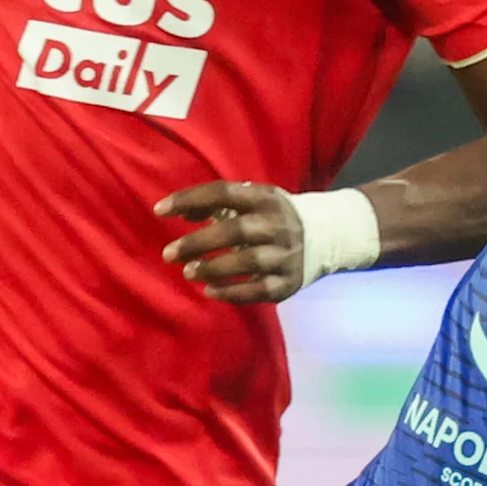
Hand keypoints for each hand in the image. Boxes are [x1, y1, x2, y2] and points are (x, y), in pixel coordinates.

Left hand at [155, 180, 305, 304]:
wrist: (327, 236)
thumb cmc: (272, 217)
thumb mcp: (251, 201)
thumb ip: (216, 205)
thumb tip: (180, 214)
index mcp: (264, 198)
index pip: (224, 193)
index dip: (190, 199)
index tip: (159, 211)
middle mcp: (277, 224)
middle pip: (236, 231)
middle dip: (199, 242)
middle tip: (169, 254)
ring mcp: (285, 255)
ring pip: (249, 262)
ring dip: (214, 268)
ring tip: (188, 273)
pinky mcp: (289, 282)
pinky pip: (260, 291)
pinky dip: (233, 292)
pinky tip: (210, 291)